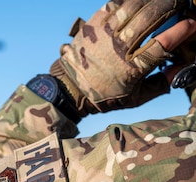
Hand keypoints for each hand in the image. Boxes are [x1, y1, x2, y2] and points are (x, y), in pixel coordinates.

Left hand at [50, 0, 195, 116]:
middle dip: (172, 5)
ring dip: (153, 0)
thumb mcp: (135, 98)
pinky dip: (132, 0)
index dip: (182, 31)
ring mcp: (106, 34)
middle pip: (152, 17)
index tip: (192, 24)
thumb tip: (179, 68)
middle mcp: (120, 48)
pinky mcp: (95, 25)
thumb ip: (160, 84)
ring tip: (164, 1)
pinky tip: (141, 2)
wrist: (70, 88)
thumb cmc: (104, 95)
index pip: (163, 44)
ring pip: (135, 6)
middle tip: (183, 3)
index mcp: (133, 68)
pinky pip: (116, 3)